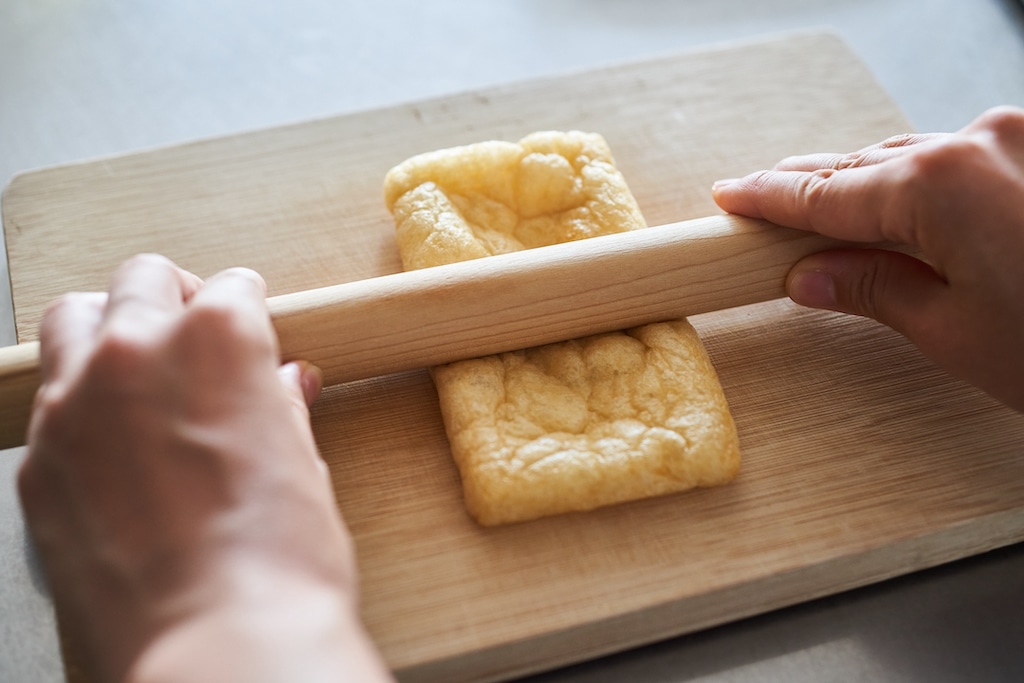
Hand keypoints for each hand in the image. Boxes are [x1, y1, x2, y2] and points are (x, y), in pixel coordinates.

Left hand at [18, 254, 390, 681]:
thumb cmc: (276, 566)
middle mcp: (135, 353)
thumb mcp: (303, 469)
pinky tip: (111, 441)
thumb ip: (282, 410)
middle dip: (174, 297)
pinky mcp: (37, 465)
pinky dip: (79, 403)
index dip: (250, 310)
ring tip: (136, 368)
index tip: (253, 328)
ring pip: (72, 319)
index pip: (233, 287)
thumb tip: (284, 389)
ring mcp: (74, 406)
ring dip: (108, 329)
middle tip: (193, 331)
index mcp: (218, 338)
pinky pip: (49, 404)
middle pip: (143, 279)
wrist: (216, 647)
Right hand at [712, 106, 1023, 411]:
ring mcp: (1023, 137)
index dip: (770, 198)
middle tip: (764, 200)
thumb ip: (872, 288)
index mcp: (940, 184)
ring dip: (871, 184)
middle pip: (869, 164)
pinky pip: (964, 157)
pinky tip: (902, 205)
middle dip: (814, 186)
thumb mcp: (953, 332)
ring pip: (918, 157)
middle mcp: (981, 140)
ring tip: (823, 208)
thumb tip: (809, 275)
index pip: (826, 191)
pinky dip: (924, 182)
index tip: (732, 196)